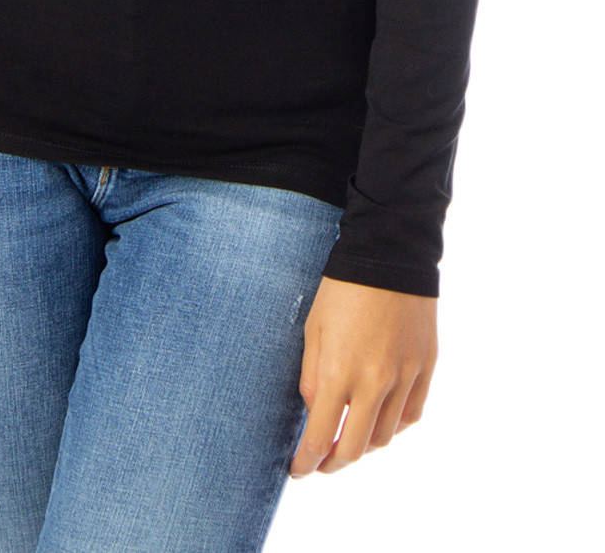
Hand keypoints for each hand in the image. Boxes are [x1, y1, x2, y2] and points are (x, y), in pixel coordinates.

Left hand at [289, 275, 437, 476]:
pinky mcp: (426, 367)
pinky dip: (393, 427)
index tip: (298, 470)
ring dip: (363, 446)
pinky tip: (380, 421)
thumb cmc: (342, 289)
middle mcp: (375, 382)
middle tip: (321, 464)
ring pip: (385, 436)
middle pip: (354, 448)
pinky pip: (411, 415)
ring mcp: (405, 377)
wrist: (389, 254)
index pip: (320, 438)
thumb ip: (312, 377)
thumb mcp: (313, 328)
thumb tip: (315, 414)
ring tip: (348, 441)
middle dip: (333, 464)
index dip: (306, 462)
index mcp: (339, 372)